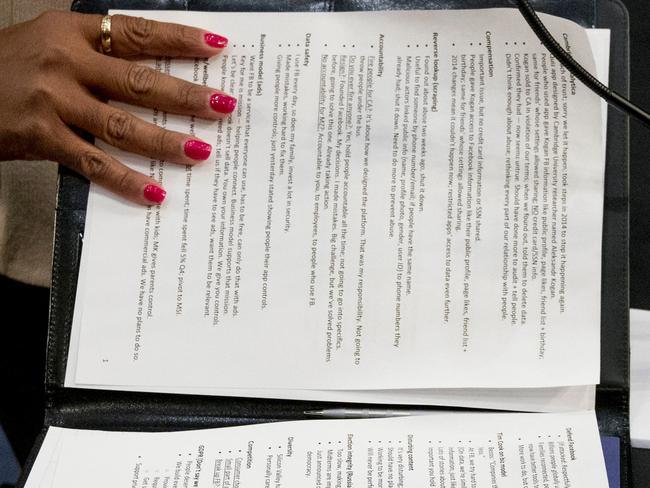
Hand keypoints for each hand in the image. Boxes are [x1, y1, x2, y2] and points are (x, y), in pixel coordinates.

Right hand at [0, 11, 236, 204]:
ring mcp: (53, 100)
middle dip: (187, 95)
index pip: (137, 32)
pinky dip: (126, 180)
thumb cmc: (9, 66)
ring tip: (202, 151)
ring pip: (122, 124)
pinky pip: (93, 162)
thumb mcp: (51, 43)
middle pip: (139, 80)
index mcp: (72, 31)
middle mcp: (66, 61)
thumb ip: (98, 54)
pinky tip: (155, 193)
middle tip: (224, 106)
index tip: (217, 48)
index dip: (180, 39)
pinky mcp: (41, 137)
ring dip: (167, 141)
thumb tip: (158, 78)